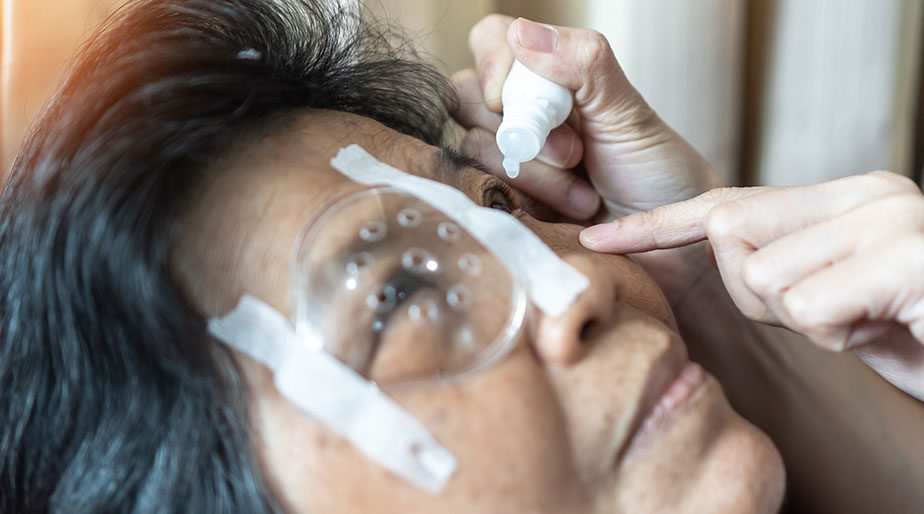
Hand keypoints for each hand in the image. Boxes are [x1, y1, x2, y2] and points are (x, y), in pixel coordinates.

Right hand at [450, 15, 721, 220]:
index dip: (495, 67)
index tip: (528, 101)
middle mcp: (520, 112)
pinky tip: (568, 212)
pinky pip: (483, 193)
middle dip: (525, 131)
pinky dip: (532, 203)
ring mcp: (508, 158)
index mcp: (548, 77)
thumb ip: (583, 62)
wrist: (667, 245)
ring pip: (476, 149)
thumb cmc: (656, 173)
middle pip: (467, 96)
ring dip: (538, 175)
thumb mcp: (627, 110)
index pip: (490, 41)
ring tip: (585, 194)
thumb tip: (522, 32)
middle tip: (577, 153)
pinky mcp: (503, 201)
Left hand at [581, 171, 923, 399]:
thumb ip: (779, 271)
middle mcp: (865, 192)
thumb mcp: (833, 300)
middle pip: (731, 231)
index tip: (599, 241)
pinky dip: (838, 334)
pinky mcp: (908, 252)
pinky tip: (886, 327)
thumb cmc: (915, 334)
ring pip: (768, 277)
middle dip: (752, 290)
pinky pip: (810, 305)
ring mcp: (889, 216)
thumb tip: (719, 256)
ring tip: (867, 320)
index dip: (658, 225)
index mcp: (841, 197)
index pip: (727, 202)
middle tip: (824, 314)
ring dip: (807, 320)